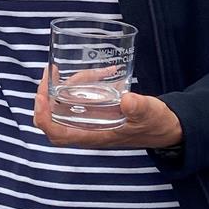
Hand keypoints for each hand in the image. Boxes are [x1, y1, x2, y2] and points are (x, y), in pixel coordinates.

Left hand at [34, 68, 182, 149]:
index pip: (58, 134)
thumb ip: (139, 108)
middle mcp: (87, 131)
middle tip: (50, 73)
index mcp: (94, 137)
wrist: (167, 127)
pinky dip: (85, 83)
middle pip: (52, 119)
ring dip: (71, 85)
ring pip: (67, 104)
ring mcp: (90, 121)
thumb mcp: (150, 114)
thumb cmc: (156, 125)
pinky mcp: (97, 111)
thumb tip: (127, 100)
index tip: (41, 96)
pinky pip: (81, 98)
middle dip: (46, 96)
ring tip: (91, 71)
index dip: (44, 117)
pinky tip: (101, 72)